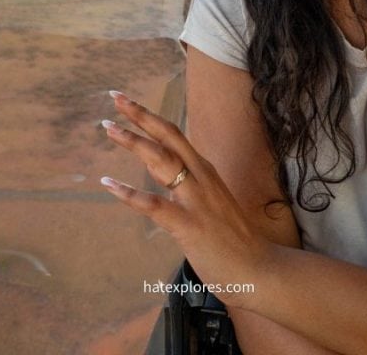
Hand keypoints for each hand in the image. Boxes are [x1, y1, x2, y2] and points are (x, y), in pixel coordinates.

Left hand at [101, 90, 269, 304]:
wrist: (258, 268)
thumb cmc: (233, 238)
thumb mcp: (212, 199)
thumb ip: (190, 184)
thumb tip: (165, 173)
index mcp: (204, 170)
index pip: (173, 135)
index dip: (150, 117)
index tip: (127, 103)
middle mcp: (200, 176)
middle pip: (167, 136)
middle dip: (141, 115)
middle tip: (115, 97)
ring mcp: (195, 199)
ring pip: (161, 160)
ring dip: (133, 142)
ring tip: (109, 128)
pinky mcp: (188, 225)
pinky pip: (154, 205)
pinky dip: (130, 193)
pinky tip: (109, 184)